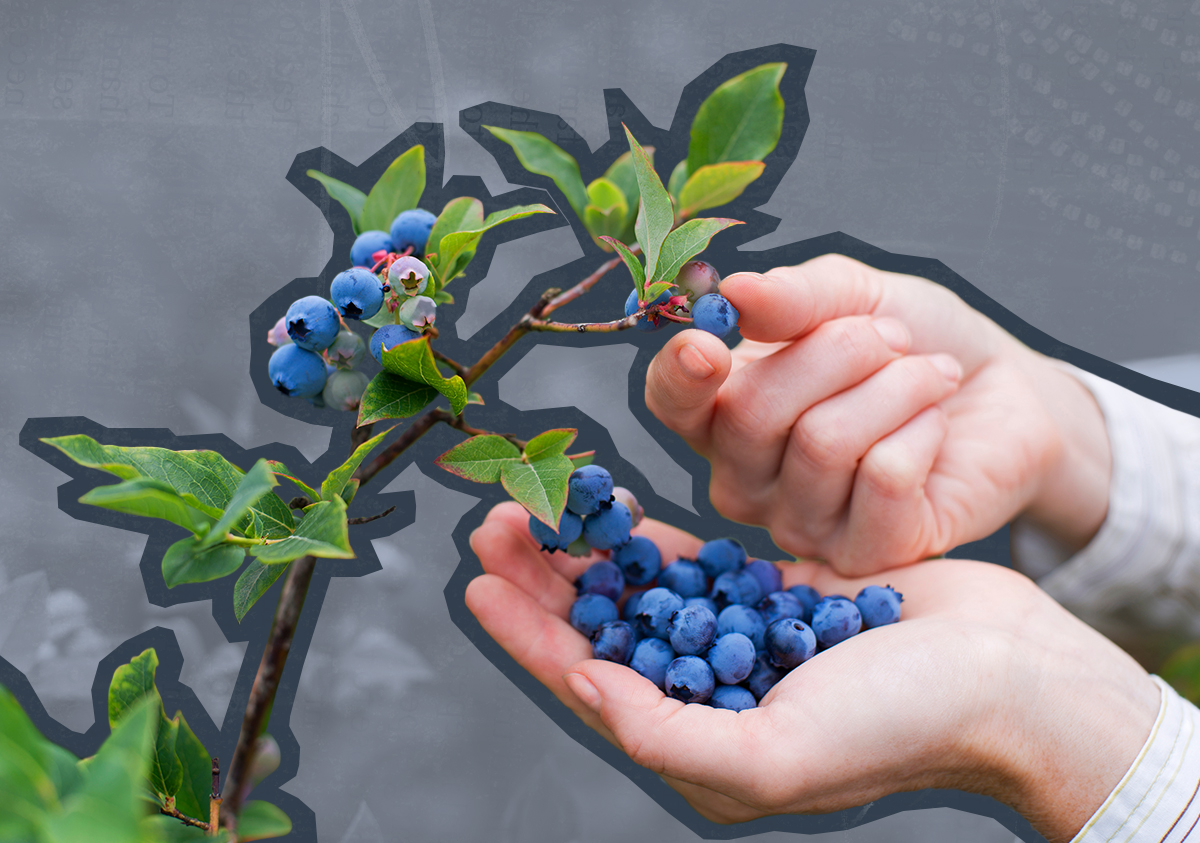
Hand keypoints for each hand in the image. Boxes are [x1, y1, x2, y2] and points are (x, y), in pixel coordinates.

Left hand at [464, 503, 1157, 842]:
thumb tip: (584, 686)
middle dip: (543, 578)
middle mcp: (709, 694)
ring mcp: (740, 640)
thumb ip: (667, 733)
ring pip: (638, 590)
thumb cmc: (901, 726)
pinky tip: (612, 510)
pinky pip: (694, 562)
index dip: (525, 634)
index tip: (476, 581)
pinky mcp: (774, 594)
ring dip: (586, 550)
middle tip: (494, 520)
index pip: (587, 683)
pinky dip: (650, 537)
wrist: (1005, 675)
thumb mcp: (775, 753)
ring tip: (538, 503)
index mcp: (700, 744)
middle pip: (601, 629)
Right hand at [646, 254, 1111, 574]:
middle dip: (837, 351)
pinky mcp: (865, 555)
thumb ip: (794, 297)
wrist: (1003, 392)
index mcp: (723, 411)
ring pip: (823, 443)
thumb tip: (734, 293)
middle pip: (752, 413)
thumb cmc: (913, 342)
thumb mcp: (854, 296)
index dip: (679, 377)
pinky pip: (882, 478)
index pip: (671, 404)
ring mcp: (800, 526)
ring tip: (928, 375)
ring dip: (895, 386)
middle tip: (892, 339)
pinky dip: (921, 430)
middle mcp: (746, 479)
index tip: (707, 345)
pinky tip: (934, 428)